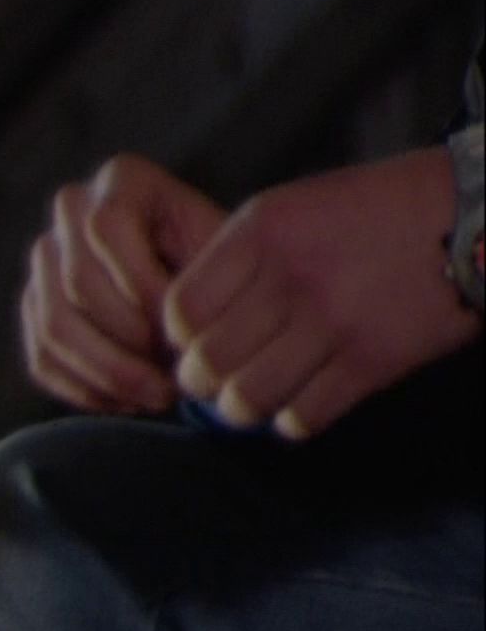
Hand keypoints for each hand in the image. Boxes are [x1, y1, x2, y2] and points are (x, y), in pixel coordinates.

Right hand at [21, 154, 226, 412]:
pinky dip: (86, 389)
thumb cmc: (235, 272)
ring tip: (160, 395)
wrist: (218, 289)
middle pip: (76, 281)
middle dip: (131, 339)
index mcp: (123, 179)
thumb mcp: (233, 259)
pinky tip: (131, 401)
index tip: (186, 331)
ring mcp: (46, 257)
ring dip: (109, 373)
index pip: (106, 227)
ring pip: (54, 325)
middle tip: (179, 374)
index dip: (143, 286)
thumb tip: (169, 331)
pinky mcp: (34, 304)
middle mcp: (73, 209)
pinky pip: (42, 356)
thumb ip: (202, 281)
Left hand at [166, 147, 482, 439]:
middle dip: (198, 380)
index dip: (174, 336)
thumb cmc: (367, 211)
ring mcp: (332, 323)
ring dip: (238, 409)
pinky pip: (305, 415)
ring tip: (241, 402)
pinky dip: (289, 422)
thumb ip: (236, 256)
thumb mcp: (288, 208)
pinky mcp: (373, 361)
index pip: (181, 309)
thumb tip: (186, 319)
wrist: (466, 218)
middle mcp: (289, 278)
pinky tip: (292, 408)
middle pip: (208, 360)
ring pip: (250, 396)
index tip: (185, 342)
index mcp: (259, 233)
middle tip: (205, 382)